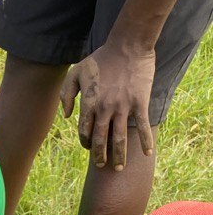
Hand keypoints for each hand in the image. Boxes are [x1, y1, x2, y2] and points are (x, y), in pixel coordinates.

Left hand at [60, 39, 154, 170]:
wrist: (128, 46)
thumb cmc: (100, 59)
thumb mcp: (76, 72)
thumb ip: (67, 94)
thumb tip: (66, 117)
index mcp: (89, 104)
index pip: (85, 131)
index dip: (86, 142)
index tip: (90, 147)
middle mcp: (105, 109)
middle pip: (101, 140)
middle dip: (99, 156)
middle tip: (101, 166)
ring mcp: (123, 107)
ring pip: (120, 138)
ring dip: (119, 155)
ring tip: (119, 168)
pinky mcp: (140, 103)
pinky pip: (143, 127)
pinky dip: (146, 142)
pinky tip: (147, 153)